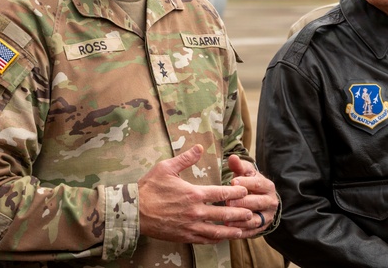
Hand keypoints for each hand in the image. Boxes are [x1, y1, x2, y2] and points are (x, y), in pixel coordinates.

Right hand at [138, 144, 252, 244]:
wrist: (134, 211)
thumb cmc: (149, 188)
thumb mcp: (166, 167)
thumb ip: (186, 158)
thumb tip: (200, 147)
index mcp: (193, 193)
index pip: (221, 193)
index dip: (236, 192)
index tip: (245, 190)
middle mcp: (195, 211)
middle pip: (225, 213)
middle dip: (241, 213)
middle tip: (252, 213)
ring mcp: (191, 226)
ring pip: (218, 231)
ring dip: (233, 230)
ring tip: (244, 230)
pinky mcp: (184, 236)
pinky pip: (205, 240)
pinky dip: (217, 239)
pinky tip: (223, 237)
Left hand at [223, 154, 280, 236]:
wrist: (258, 198)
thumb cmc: (248, 182)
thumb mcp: (245, 173)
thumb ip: (238, 166)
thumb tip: (232, 157)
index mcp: (268, 186)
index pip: (258, 184)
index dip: (246, 183)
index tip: (233, 182)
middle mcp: (271, 201)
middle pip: (257, 202)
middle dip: (242, 203)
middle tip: (228, 203)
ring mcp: (268, 216)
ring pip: (256, 219)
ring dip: (241, 220)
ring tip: (227, 219)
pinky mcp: (263, 227)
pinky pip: (253, 231)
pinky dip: (242, 231)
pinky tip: (230, 229)